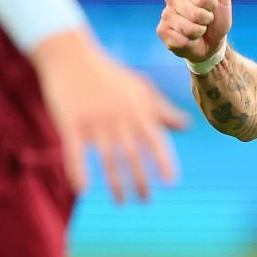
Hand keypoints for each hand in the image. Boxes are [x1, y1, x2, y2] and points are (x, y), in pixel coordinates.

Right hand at [31, 26, 186, 201]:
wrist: (70, 55)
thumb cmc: (109, 74)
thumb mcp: (140, 88)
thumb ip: (162, 110)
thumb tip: (186, 127)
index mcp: (137, 110)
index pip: (155, 140)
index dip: (163, 161)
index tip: (170, 182)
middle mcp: (119, 117)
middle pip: (133, 154)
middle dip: (140, 180)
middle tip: (145, 200)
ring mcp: (95, 120)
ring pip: (108, 158)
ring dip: (115, 183)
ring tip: (122, 201)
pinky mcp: (71, 122)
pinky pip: (75, 151)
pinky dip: (78, 170)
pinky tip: (82, 189)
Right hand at [156, 0, 232, 64]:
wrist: (212, 41)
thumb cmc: (216, 18)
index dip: (211, 4)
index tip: (211, 6)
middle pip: (195, 13)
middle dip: (206, 20)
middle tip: (205, 20)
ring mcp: (166, 14)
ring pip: (187, 28)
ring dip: (198, 32)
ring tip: (198, 30)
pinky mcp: (162, 31)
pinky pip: (180, 40)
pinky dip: (190, 43)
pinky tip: (189, 39)